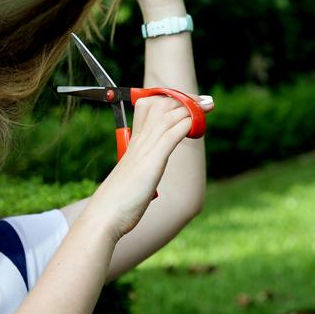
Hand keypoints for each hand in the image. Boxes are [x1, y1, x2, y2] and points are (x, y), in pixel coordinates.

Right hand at [80, 95, 212, 241]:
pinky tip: (198, 123)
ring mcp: (144, 150)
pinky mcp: (152, 162)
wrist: (105, 214)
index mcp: (133, 142)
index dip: (170, 101)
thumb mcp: (132, 178)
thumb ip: (141, 170)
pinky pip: (171, 135)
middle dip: (185, 99)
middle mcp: (138, 141)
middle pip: (160, 104)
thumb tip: (146, 177)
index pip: (148, 107)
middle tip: (204, 102)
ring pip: (168, 115)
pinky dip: (187, 124)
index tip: (189, 104)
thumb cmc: (117, 201)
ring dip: (192, 107)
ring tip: (209, 105)